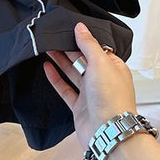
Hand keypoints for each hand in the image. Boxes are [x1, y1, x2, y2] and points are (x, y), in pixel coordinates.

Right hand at [43, 22, 137, 150]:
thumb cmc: (111, 98)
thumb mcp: (100, 63)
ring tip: (47, 47)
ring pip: (73, 73)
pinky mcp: (79, 106)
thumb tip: (80, 27)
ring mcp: (90, 94)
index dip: (82, 39)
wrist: (108, 132)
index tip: (68, 28)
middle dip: (68, 48)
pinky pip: (65, 89)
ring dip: (60, 61)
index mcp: (113, 68)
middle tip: (53, 36)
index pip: (96, 48)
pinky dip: (56, 78)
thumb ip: (88, 44)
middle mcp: (102, 80)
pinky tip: (47, 68)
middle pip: (83, 59)